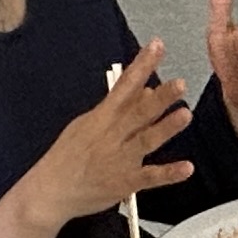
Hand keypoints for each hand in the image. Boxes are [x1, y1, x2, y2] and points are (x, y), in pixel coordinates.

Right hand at [13, 42, 197, 225]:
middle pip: (139, 112)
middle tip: (179, 84)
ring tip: (185, 115)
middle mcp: (112, 136)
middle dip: (160, 98)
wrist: (50, 191)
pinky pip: (150, 177)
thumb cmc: (67, 156)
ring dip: (166, 128)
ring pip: (147, 140)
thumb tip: (145, 91)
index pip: (125, 85)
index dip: (142, 65)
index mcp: (102, 117)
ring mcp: (120, 159)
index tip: (156, 47)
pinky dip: (168, 174)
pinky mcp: (125, 183)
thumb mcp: (87, 124)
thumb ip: (119, 108)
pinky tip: (187, 167)